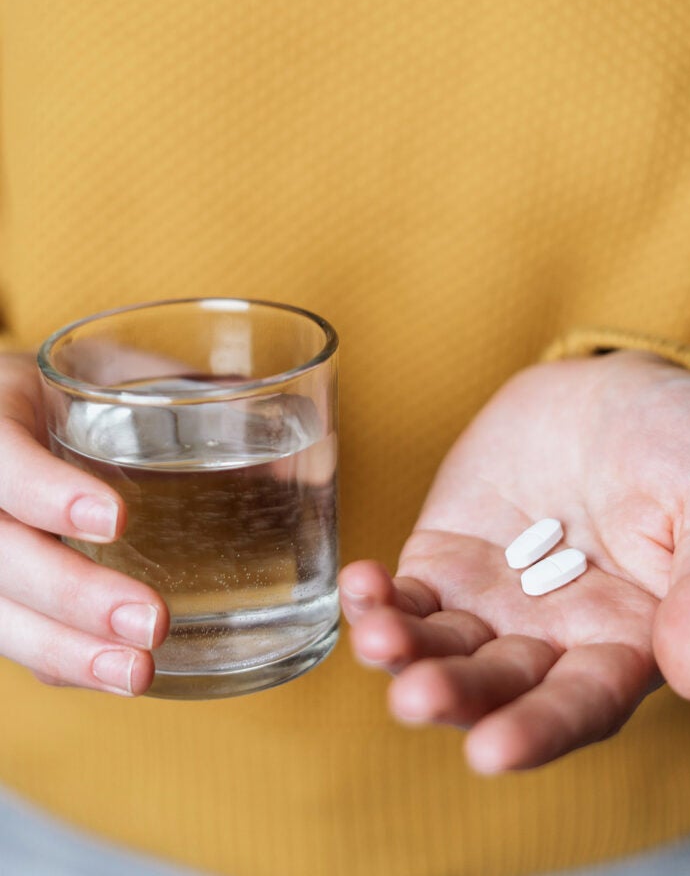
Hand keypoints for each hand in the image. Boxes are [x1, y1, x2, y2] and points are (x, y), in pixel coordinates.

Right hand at [0, 353, 168, 694]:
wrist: (7, 411)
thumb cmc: (68, 387)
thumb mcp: (115, 368)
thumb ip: (188, 393)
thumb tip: (305, 435)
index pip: (1, 463)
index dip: (48, 494)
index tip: (116, 519)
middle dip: (73, 596)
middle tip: (152, 624)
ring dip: (68, 650)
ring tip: (138, 674)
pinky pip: (10, 636)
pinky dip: (63, 661)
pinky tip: (114, 676)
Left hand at [340, 351, 689, 772]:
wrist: (617, 391)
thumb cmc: (686, 447)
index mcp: (624, 643)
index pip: (581, 706)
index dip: (538, 730)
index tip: (493, 751)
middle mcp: (552, 637)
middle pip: (497, 685)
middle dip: (455, 695)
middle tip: (415, 696)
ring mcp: (492, 600)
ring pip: (441, 646)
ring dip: (404, 651)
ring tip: (376, 636)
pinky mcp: (448, 558)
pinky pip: (409, 592)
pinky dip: (380, 596)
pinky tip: (361, 584)